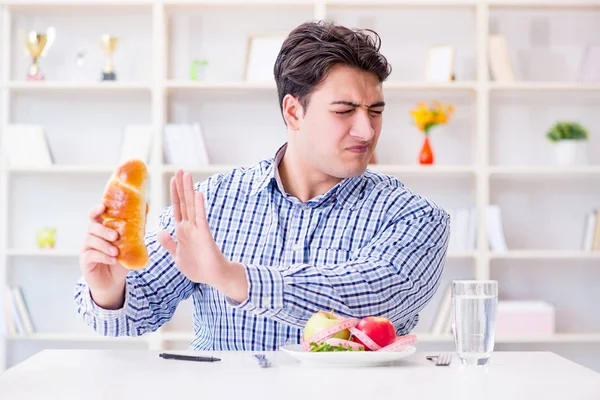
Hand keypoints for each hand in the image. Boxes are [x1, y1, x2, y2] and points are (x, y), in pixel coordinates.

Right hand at [80, 204, 128, 308]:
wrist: (113, 281)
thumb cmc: (121, 259)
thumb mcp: (131, 244)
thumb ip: (136, 229)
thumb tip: (146, 209)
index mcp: (101, 229)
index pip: (95, 216)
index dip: (96, 210)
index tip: (103, 207)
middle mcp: (91, 236)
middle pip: (93, 227)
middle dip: (104, 230)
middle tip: (116, 236)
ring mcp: (87, 248)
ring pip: (92, 241)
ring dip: (105, 245)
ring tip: (116, 251)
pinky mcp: (85, 261)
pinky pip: (92, 255)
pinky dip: (104, 257)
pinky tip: (113, 260)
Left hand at [157, 170, 229, 285]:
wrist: (213, 277)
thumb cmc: (197, 267)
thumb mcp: (177, 255)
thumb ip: (169, 243)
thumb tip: (161, 230)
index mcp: (182, 231)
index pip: (177, 208)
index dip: (174, 194)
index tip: (173, 179)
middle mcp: (189, 226)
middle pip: (184, 202)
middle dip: (181, 186)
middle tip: (180, 169)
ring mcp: (197, 229)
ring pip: (191, 206)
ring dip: (189, 190)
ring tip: (187, 174)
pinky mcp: (204, 235)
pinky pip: (201, 218)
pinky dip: (199, 206)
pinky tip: (198, 194)